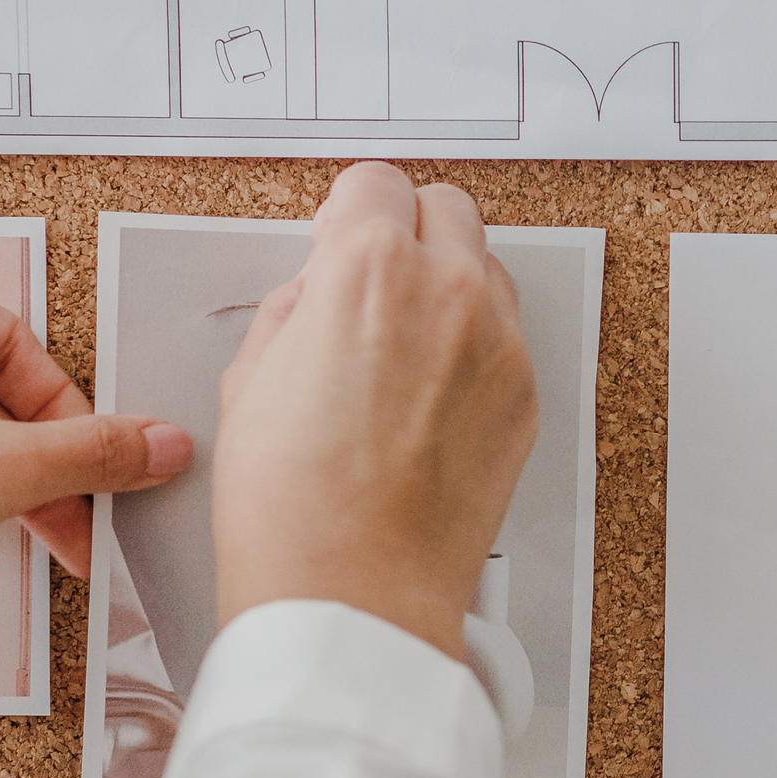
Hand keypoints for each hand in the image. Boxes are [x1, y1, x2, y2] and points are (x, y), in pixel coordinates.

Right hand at [214, 162, 536, 662]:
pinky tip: (428, 401)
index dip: (347, 211)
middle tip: (372, 279)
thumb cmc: (290, 505)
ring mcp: (499, 344)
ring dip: (448, 284)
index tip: (337, 238)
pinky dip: (473, 349)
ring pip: (486, 270)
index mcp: (368, 269)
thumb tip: (316, 294)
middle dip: (408, 229)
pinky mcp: (525, 398)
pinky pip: (504, 340)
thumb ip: (294, 311)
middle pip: (447, 207)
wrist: (354, 593)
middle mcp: (449, 291)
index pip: (374, 184)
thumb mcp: (250, 380)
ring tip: (401, 347)